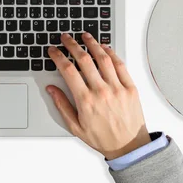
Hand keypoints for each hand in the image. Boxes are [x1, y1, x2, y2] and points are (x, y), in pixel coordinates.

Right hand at [47, 33, 150, 159]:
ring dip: (92, 44)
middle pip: (84, 60)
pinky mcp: (130, 88)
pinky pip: (120, 65)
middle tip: (66, 38)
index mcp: (85, 101)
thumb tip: (51, 89)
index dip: (58, 56)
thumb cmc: (102, 138)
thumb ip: (62, 105)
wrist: (129, 146)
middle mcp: (101, 91)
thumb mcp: (75, 126)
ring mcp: (117, 88)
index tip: (53, 50)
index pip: (68, 70)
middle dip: (72, 45)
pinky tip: (105, 47)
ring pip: (103, 58)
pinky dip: (112, 53)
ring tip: (85, 36)